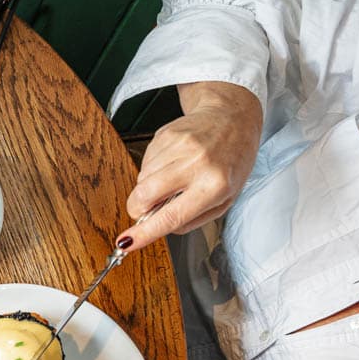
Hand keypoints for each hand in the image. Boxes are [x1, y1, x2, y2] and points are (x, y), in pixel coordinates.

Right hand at [116, 81, 262, 252]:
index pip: (171, 216)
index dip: (144, 232)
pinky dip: (153, 169)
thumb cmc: (232, 160)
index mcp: (215, 185)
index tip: (125, 243)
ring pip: (142, 179)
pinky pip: (145, 162)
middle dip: (137, 208)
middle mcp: (197, 163)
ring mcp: (180, 146)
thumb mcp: (225, 198)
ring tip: (172, 178)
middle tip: (146, 209)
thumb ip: (193, 218)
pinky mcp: (166, 134)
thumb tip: (159, 228)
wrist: (233, 117)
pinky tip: (170, 163)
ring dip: (149, 186)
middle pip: (145, 195)